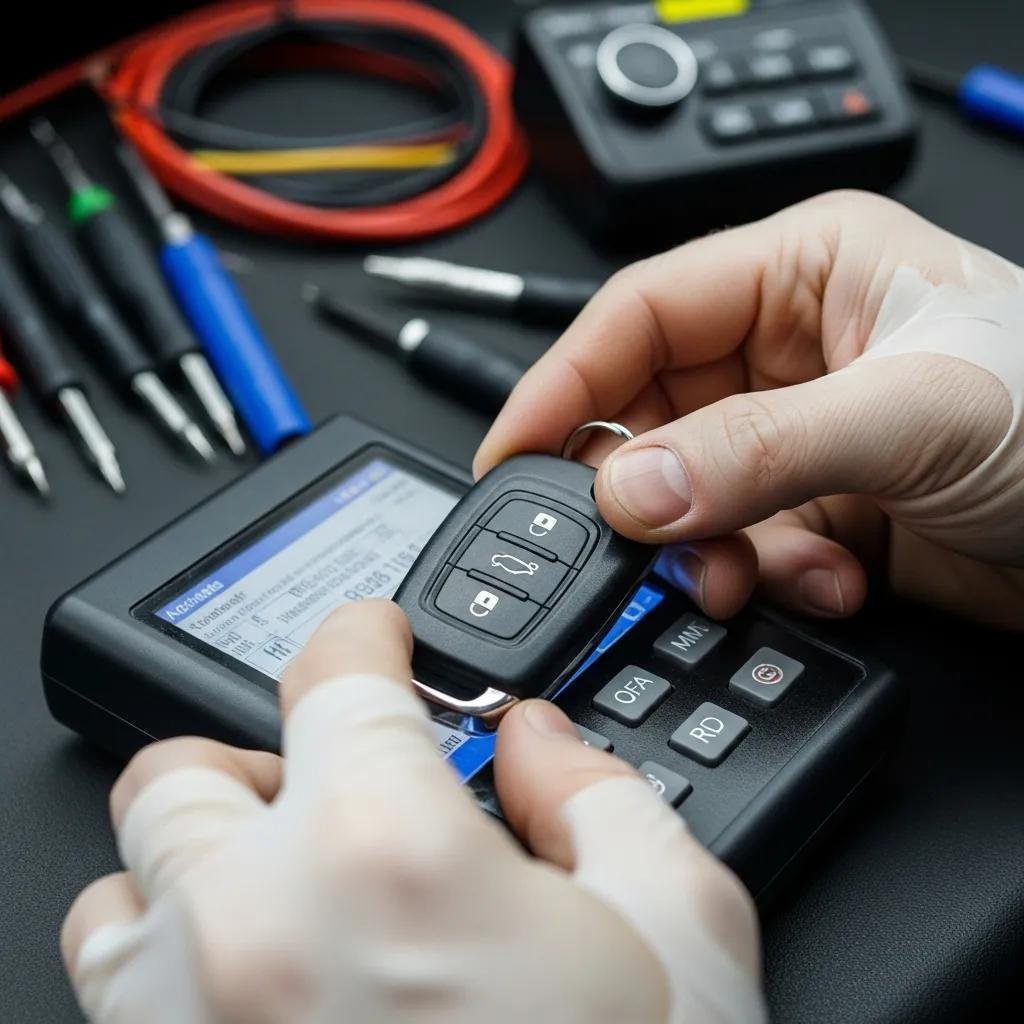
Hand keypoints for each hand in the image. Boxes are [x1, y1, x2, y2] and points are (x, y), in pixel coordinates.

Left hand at [62, 601, 762, 1023]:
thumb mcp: (680, 931)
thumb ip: (603, 795)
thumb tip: (538, 742)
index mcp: (389, 855)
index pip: (338, 671)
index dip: (365, 633)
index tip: (375, 636)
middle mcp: (253, 932)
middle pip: (189, 767)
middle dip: (264, 754)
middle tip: (335, 784)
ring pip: (126, 881)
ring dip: (199, 858)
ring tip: (288, 886)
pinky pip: (107, 993)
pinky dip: (164, 958)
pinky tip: (254, 983)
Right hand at [477, 191, 1023, 629]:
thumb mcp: (913, 413)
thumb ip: (762, 451)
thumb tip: (636, 488)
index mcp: (804, 274)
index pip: (638, 316)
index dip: (565, 384)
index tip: (514, 455)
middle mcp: (790, 351)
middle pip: (651, 415)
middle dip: (642, 490)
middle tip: (632, 541)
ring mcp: (799, 437)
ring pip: (686, 495)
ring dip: (709, 547)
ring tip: (750, 572)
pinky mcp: (817, 510)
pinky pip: (740, 547)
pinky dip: (767, 577)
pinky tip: (831, 577)